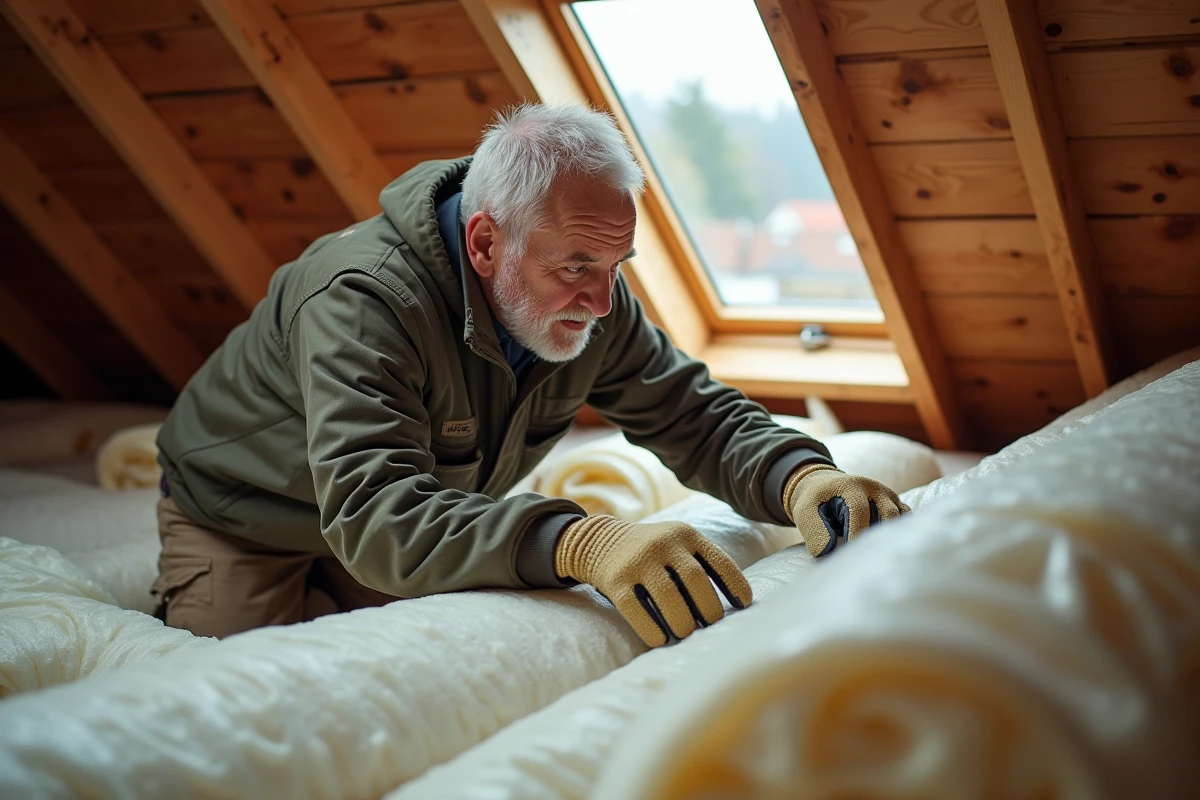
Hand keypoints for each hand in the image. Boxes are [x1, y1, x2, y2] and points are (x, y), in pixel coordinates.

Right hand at [555, 516, 752, 646]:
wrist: (600, 539)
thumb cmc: (653, 552)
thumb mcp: (678, 543)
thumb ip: (702, 564)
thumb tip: (732, 607)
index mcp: (685, 534)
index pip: (718, 560)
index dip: (735, 584)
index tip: (745, 604)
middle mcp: (663, 543)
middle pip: (695, 580)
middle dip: (708, 608)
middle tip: (711, 624)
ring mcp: (638, 561)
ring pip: (667, 596)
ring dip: (682, 622)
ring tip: (687, 633)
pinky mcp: (615, 580)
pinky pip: (636, 609)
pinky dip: (651, 629)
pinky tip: (661, 640)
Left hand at [784, 463, 909, 557]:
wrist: (826, 486)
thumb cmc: (815, 502)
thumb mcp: (805, 512)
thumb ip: (814, 531)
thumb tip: (828, 553)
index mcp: (851, 486)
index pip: (859, 510)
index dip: (856, 533)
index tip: (851, 556)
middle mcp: (875, 488)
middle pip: (887, 514)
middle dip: (879, 538)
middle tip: (868, 561)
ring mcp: (889, 496)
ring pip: (900, 519)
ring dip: (891, 538)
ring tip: (878, 559)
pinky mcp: (897, 505)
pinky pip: (906, 521)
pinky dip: (900, 535)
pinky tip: (888, 552)